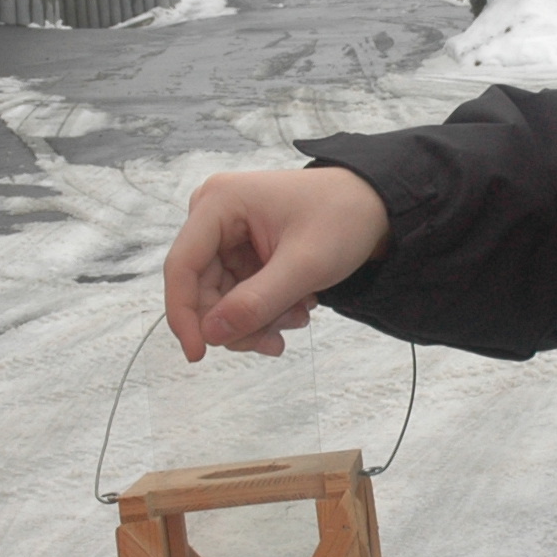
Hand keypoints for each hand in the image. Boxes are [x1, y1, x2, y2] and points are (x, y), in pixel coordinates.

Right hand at [164, 168, 389, 360]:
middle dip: (239, 321)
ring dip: (258, 319)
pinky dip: (265, 311)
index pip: (182, 266)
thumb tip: (211, 334)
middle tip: (278, 339)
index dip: (184, 314)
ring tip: (300, 315)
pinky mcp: (240, 252)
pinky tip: (297, 307)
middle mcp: (213, 215)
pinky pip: (238, 296)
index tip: (199, 354)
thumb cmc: (343, 218)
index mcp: (219, 202)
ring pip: (221, 300)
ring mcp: (226, 235)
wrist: (374, 207)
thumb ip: (256, 302)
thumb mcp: (304, 266)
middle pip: (202, 289)